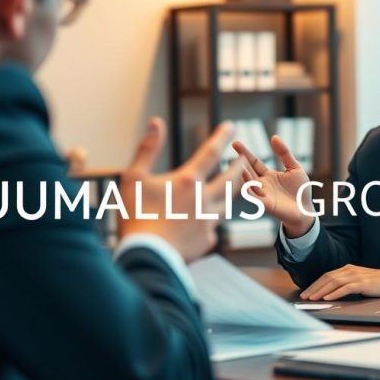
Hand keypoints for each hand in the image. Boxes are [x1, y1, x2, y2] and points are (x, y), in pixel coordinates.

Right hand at [118, 118, 243, 262]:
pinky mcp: (207, 241)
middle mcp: (204, 200)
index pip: (211, 153)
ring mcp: (208, 222)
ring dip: (233, 193)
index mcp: (188, 181)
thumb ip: (148, 149)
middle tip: (245, 158)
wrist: (146, 256)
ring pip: (227, 204)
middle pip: (231, 179)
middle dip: (239, 167)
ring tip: (235, 187)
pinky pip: (213, 228)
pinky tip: (209, 222)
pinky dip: (211, 221)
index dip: (222, 137)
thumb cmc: (135, 215)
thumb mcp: (134, 177)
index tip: (232, 126)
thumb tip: (157, 122)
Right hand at [233, 135, 313, 237]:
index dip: (245, 153)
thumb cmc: (301, 190)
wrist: (306, 210)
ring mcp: (262, 194)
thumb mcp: (294, 167)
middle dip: (238, 163)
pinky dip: (248, 188)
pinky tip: (244, 180)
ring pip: (248, 183)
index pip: (253, 162)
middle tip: (230, 152)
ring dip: (241, 174)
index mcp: (267, 175)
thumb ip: (284, 153)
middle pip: (247, 171)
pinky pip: (253, 196)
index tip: (235, 143)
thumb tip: (274, 137)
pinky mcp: (265, 204)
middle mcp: (261, 184)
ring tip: (234, 164)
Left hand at [299, 265, 379, 300]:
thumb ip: (347, 284)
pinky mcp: (363, 283)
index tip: (307, 292)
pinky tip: (328, 298)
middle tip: (304, 297)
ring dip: (321, 291)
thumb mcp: (360, 281)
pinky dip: (335, 293)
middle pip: (327, 278)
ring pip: (333, 282)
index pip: (327, 276)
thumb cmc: (379, 282)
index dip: (315, 284)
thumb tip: (333, 294)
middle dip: (314, 288)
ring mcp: (356, 276)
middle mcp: (350, 270)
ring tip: (312, 298)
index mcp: (348, 269)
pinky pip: (346, 288)